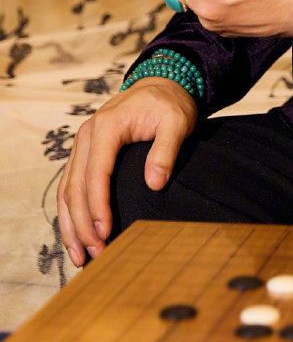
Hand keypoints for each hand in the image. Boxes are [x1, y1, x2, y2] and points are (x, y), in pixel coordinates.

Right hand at [57, 78, 197, 266]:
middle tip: (96, 253)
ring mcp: (82, 145)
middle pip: (76, 186)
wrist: (159, 85)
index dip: (98, 205)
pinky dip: (69, 214)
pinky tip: (75, 237)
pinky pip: (69, 186)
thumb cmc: (169, 104)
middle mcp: (87, 135)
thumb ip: (165, 150)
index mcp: (107, 126)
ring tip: (81, 256)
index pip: (96, 172)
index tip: (105, 232)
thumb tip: (154, 184)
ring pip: (67, 190)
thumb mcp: (176, 121)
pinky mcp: (84, 154)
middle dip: (83, 224)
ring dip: (71, 225)